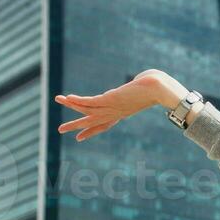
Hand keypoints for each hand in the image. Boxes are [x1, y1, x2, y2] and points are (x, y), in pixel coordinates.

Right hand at [55, 69, 186, 141]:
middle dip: (76, 126)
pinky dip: (78, 100)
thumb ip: (139, 86)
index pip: (104, 124)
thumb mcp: (145, 88)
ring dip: (71, 105)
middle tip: (59, 130)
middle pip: (92, 121)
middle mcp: (116, 113)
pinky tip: (67, 98)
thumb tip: (142, 80)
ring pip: (88, 110)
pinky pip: (91, 102)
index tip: (79, 138)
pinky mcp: (111, 99)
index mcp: (123, 112)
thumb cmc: (159, 87)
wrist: (162, 89)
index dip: (91, 130)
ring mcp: (113, 107)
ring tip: (56, 99)